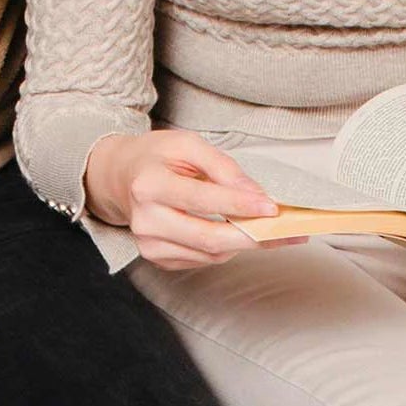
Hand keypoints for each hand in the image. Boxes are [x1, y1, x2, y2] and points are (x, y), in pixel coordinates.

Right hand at [84, 129, 278, 270]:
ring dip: (243, 244)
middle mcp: (146, 221)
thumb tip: (254, 194)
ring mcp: (150, 245)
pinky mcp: (158, 258)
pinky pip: (202, 260)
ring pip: (209, 254)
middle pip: (208, 237)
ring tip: (270, 231)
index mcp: (149, 186)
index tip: (271, 206)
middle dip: (250, 236)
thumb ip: (222, 166)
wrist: (121, 178)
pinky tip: (238, 235)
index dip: (239, 204)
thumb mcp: (188, 145)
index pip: (202, 199)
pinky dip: (226, 249)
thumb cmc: (156, 158)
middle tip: (283, 231)